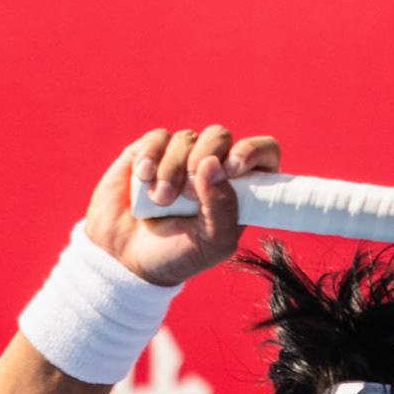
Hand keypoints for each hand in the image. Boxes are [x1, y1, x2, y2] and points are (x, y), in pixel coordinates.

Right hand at [82, 125, 281, 286]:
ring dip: (171, 170)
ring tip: (160, 201)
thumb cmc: (179, 254)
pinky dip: (150, 157)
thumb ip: (223, 207)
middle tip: (188, 194)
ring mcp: (183, 156)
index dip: (251, 152)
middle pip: (220, 135)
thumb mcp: (212, 242)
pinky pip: (158, 138)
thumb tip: (213, 163)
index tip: (232, 169)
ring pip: (187, 138)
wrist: (128, 257)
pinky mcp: (152, 151)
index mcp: (241, 188)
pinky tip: (143, 179)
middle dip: (203, 160)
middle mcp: (214, 167)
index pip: (264, 152)